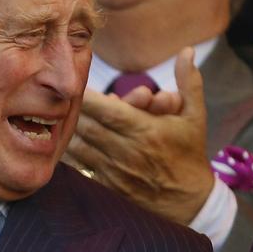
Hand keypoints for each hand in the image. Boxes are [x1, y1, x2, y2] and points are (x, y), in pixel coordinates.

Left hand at [62, 47, 213, 224]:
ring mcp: (116, 171)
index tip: (75, 83)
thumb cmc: (191, 153)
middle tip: (57, 95)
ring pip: (80, 146)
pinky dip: (68, 152)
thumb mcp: (196, 116)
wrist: (189, 201)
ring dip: (67, 129)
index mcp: (147, 131)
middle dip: (72, 109)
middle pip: (88, 126)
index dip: (87, 96)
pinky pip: (80, 166)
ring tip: (56, 115)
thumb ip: (189, 82)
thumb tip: (187, 50)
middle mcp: (128, 151)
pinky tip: (59, 140)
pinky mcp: (108, 185)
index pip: (109, 111)